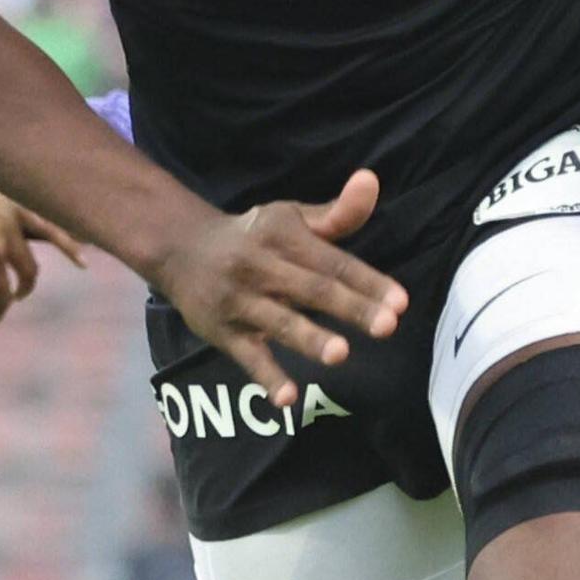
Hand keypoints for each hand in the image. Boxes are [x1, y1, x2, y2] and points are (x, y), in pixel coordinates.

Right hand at [154, 168, 408, 405]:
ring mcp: (240, 301)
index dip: (368, 281)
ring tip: (340, 354)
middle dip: (351, 308)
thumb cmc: (253, 236)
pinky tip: (287, 398)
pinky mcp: (221, 331)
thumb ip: (336, 213)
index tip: (401, 302)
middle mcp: (261, 266)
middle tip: (387, 326)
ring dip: (309, 338)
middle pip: (313, 289)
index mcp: (284, 236)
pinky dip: (265, 377)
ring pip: (279, 321)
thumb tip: (371, 181)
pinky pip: (246, 356)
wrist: (179, 248)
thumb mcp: (290, 217)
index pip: (333, 262)